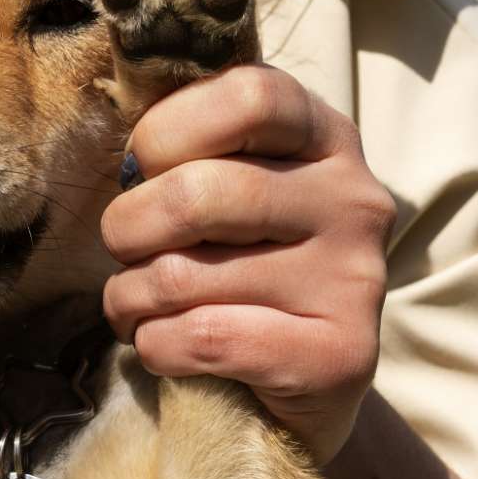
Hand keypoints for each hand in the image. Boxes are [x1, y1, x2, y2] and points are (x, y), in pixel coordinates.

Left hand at [101, 65, 394, 464]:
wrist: (304, 383)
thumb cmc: (241, 263)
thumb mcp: (230, 183)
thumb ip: (193, 144)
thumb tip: (124, 135)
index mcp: (327, 138)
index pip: (249, 95)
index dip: (168, 128)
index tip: (142, 167)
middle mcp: (355, 200)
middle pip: (199, 191)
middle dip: (127, 226)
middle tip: (123, 249)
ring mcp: (354, 280)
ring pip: (182, 275)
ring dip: (129, 296)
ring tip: (134, 305)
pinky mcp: (340, 356)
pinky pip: (202, 338)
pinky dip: (156, 345)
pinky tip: (163, 345)